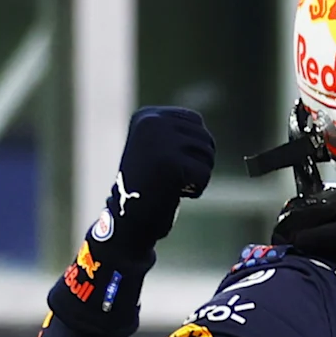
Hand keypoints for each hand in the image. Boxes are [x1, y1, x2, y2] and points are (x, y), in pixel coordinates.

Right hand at [89, 106, 215, 256]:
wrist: (128, 219)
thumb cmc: (146, 189)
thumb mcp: (155, 151)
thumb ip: (175, 136)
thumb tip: (205, 135)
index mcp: (147, 117)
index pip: (194, 120)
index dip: (197, 145)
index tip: (179, 165)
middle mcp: (152, 122)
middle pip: (204, 137)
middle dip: (200, 161)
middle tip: (178, 179)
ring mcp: (161, 141)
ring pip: (207, 154)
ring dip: (199, 175)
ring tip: (175, 185)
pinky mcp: (171, 161)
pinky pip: (204, 174)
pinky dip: (197, 189)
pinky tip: (177, 193)